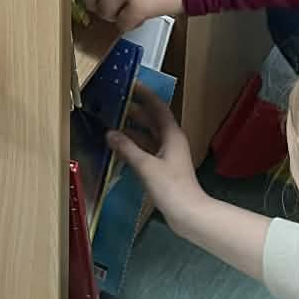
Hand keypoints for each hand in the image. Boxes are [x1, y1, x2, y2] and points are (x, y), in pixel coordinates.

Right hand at [106, 84, 201, 222]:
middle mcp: (172, 141)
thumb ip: (127, 149)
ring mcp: (169, 155)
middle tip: (115, 103)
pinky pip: (147, 150)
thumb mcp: (146, 166)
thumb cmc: (171, 187)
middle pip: (153, 121)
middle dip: (135, 111)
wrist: (188, 214)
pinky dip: (135, 146)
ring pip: (149, 136)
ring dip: (133, 129)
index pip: (158, 108)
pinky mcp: (164, 169)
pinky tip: (120, 148)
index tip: (131, 84)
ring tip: (112, 123)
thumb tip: (109, 133)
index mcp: (172, 135)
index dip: (145, 95)